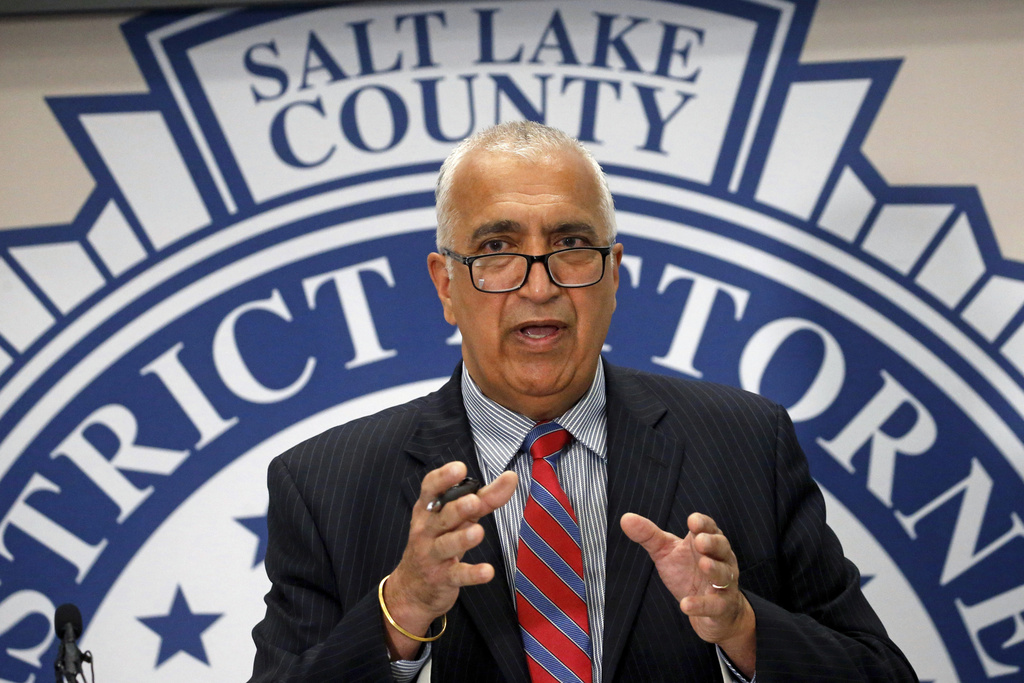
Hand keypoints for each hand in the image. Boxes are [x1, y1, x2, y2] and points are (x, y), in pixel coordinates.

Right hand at [383, 462, 516, 658]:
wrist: (413, 588)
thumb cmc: (439, 541)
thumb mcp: (458, 518)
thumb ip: (485, 498)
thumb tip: (511, 477)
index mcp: (429, 510)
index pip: (430, 489)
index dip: (443, 478)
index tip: (459, 468)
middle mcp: (427, 530)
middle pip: (442, 517)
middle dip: (457, 509)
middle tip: (473, 501)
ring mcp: (432, 555)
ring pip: (446, 545)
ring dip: (462, 539)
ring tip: (477, 532)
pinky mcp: (442, 579)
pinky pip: (457, 575)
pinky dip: (472, 574)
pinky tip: (487, 572)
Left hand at [621, 511, 755, 675]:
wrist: (707, 612)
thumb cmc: (687, 573)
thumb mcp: (665, 552)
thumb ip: (648, 535)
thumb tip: (625, 518)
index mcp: (706, 541)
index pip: (709, 527)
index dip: (703, 524)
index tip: (692, 522)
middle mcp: (720, 560)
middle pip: (721, 546)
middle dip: (712, 543)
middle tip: (699, 542)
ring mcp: (723, 583)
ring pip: (724, 573)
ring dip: (715, 569)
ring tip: (705, 565)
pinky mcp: (722, 607)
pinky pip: (715, 605)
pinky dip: (701, 605)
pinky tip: (686, 605)